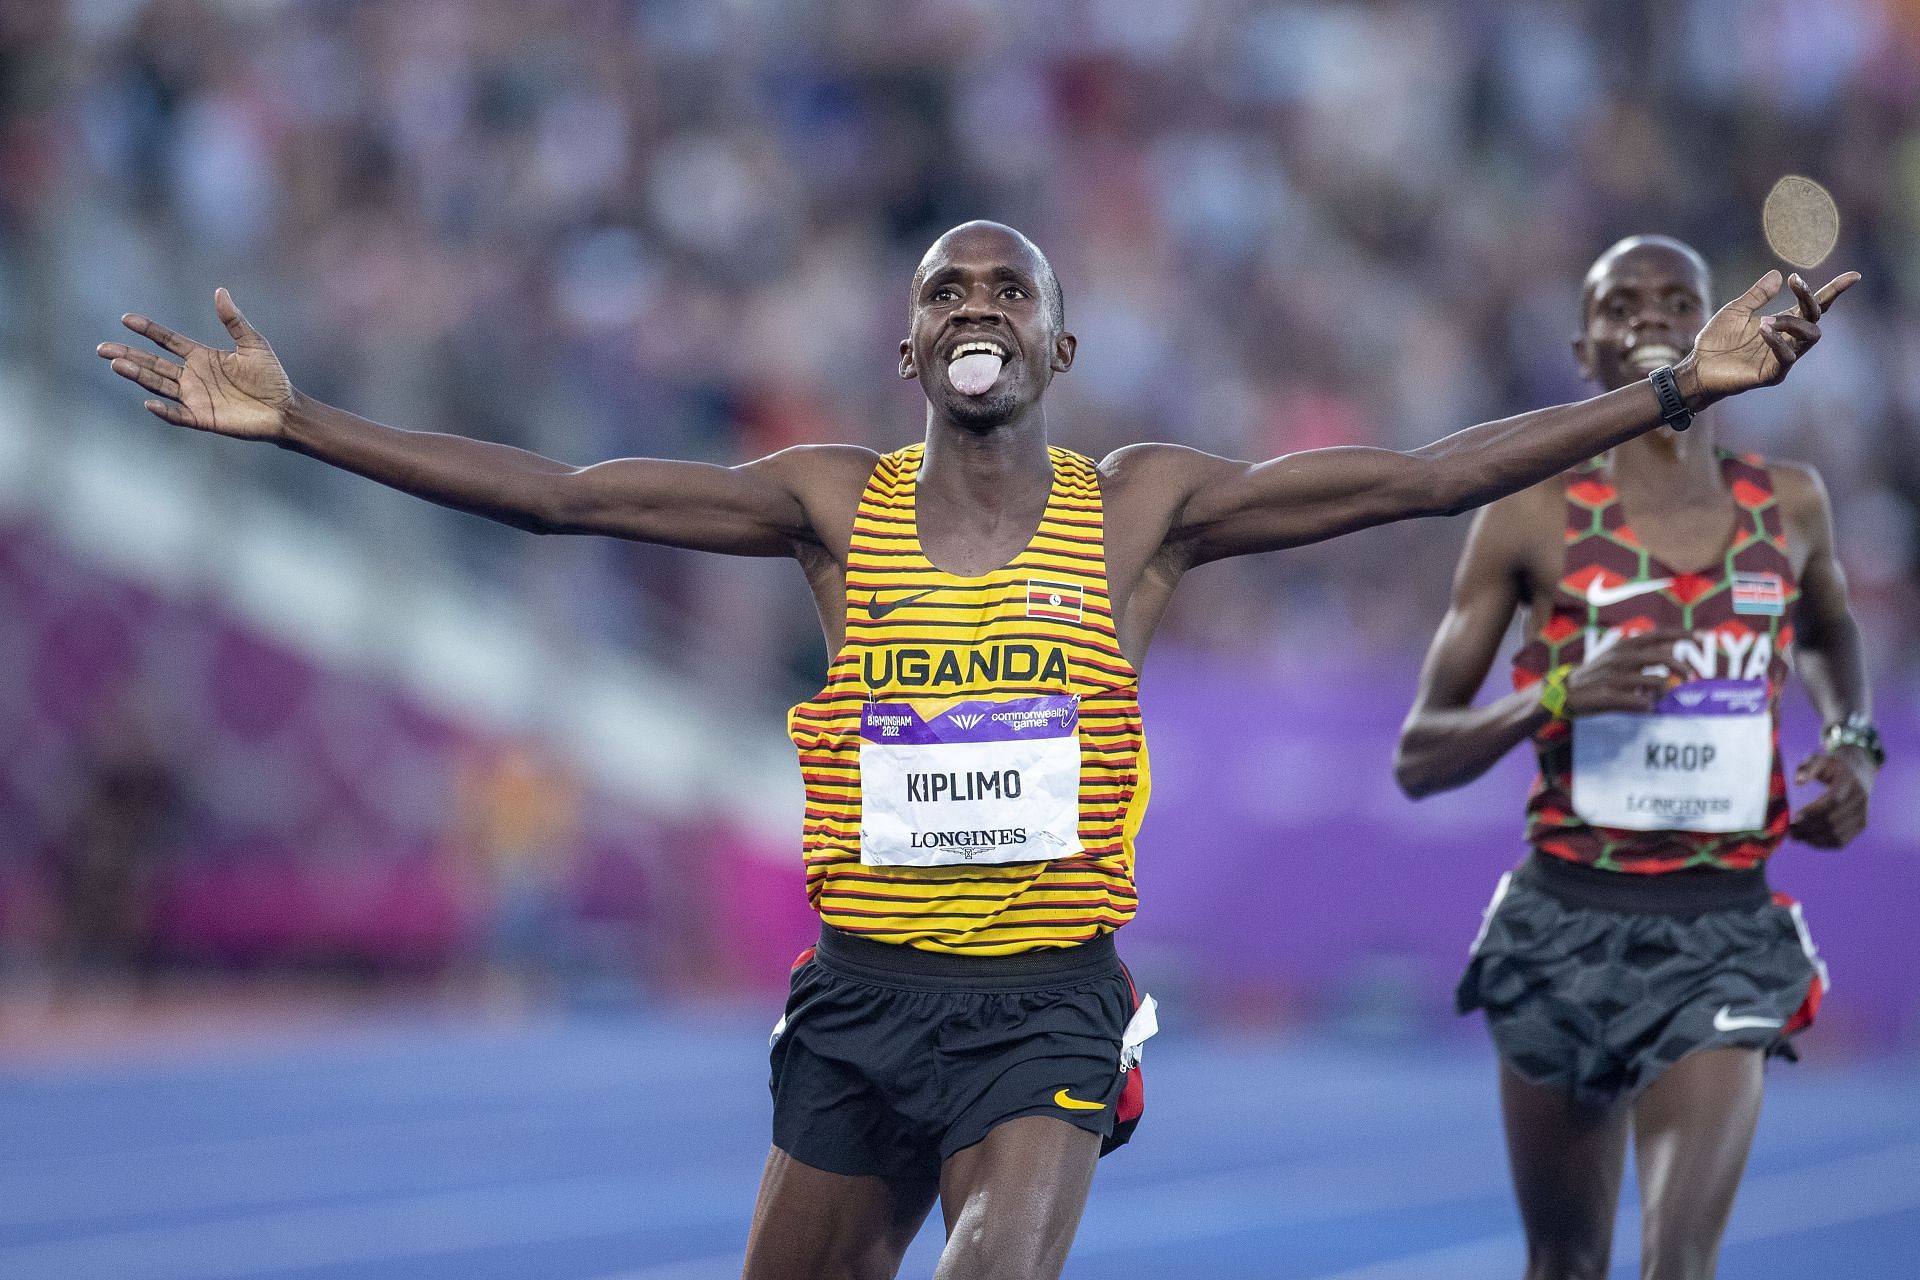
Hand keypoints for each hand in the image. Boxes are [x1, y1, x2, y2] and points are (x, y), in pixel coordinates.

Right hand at [95, 288, 293, 440]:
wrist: (285, 409)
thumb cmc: (271, 377)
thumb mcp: (253, 344)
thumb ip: (234, 321)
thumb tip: (220, 291)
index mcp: (202, 357)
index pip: (167, 341)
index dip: (148, 330)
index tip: (126, 319)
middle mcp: (193, 376)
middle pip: (154, 364)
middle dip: (129, 355)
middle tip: (103, 348)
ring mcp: (195, 398)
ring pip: (159, 385)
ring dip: (138, 376)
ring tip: (116, 365)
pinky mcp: (203, 418)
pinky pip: (178, 414)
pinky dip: (164, 410)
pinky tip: (149, 402)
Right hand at [1560, 630, 1687, 716]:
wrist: (1564, 692)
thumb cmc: (1597, 676)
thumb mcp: (1617, 660)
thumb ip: (1642, 658)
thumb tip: (1672, 660)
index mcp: (1624, 646)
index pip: (1658, 635)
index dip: (1681, 634)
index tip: (1703, 636)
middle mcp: (1621, 658)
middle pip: (1662, 657)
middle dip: (1681, 666)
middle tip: (1690, 676)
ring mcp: (1615, 677)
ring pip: (1656, 681)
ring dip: (1663, 691)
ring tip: (1659, 696)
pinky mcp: (1608, 695)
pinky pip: (1641, 701)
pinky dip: (1648, 705)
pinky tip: (1645, 707)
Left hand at [1676, 270, 1858, 404]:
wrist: (1696, 368)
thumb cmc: (1715, 342)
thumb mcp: (1735, 310)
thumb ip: (1757, 295)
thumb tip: (1778, 274)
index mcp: (1782, 324)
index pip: (1815, 307)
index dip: (1834, 291)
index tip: (1853, 276)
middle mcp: (1788, 340)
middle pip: (1816, 318)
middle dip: (1810, 298)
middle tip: (1795, 283)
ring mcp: (1782, 358)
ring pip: (1809, 337)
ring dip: (1793, 321)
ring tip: (1767, 320)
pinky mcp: (1772, 374)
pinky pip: (1787, 357)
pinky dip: (1778, 340)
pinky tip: (1763, 330)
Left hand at [1787, 749, 1872, 847]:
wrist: (1858, 770)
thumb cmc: (1832, 765)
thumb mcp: (1819, 759)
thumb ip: (1807, 767)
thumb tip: (1798, 782)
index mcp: (1849, 781)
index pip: (1833, 801)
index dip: (1814, 811)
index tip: (1795, 817)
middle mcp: (1860, 799)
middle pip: (1833, 820)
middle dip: (1809, 827)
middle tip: (1789, 829)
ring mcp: (1863, 814)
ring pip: (1837, 834)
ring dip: (1813, 838)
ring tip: (1795, 835)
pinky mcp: (1861, 825)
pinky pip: (1841, 841)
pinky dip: (1823, 844)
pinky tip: (1807, 839)